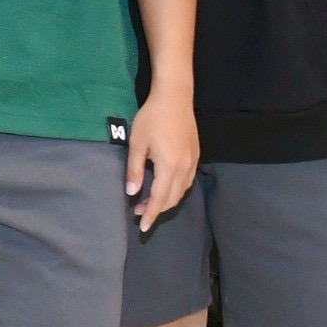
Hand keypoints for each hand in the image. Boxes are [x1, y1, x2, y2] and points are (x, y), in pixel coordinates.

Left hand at [126, 91, 199, 232]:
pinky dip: (175, 191)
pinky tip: (164, 189)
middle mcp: (184, 168)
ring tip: (147, 203)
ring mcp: (192, 163)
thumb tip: (131, 192)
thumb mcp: (137, 143)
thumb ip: (134, 169)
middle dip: (156, 209)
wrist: (175, 99)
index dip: (150, 214)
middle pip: (172, 198)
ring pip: (181, 192)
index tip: (142, 227)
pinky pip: (186, 182)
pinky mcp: (195, 157)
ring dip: (165, 201)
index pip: (159, 198)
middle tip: (138, 213)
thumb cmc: (151, 119)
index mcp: (169, 166)